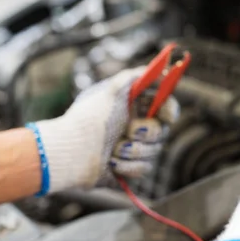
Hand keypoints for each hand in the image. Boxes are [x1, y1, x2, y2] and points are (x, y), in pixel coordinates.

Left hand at [27, 67, 177, 194]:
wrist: (70, 152)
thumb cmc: (89, 119)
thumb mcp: (111, 90)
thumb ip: (135, 76)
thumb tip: (158, 70)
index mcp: (135, 108)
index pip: (166, 107)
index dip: (169, 110)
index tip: (165, 114)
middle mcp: (137, 128)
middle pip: (162, 131)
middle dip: (147, 132)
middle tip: (130, 130)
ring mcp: (135, 150)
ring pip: (155, 152)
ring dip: (134, 150)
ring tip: (114, 149)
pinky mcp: (130, 170)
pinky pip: (144, 169)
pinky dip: (128, 165)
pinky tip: (111, 162)